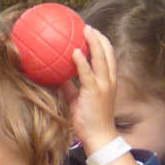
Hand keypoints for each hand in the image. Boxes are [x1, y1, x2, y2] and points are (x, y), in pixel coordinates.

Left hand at [66, 26, 123, 156]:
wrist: (99, 137)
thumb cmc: (89, 121)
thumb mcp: (77, 100)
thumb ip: (69, 87)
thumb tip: (55, 76)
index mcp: (108, 81)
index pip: (108, 57)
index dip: (102, 43)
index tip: (92, 33)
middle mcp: (109, 80)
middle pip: (108, 52)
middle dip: (99, 37)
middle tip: (87, 27)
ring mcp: (104, 85)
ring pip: (101, 58)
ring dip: (94, 42)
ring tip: (84, 30)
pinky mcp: (95, 92)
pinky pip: (87, 73)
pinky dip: (82, 61)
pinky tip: (74, 52)